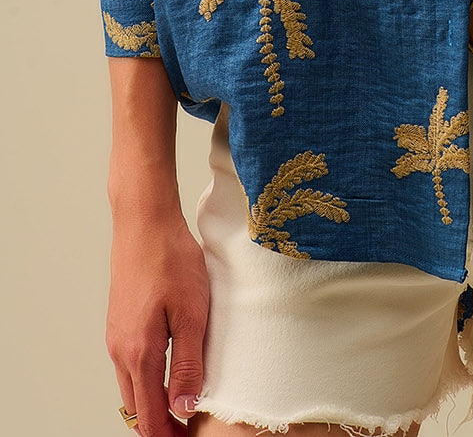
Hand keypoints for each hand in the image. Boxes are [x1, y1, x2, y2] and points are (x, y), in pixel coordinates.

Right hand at [107, 207, 209, 435]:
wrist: (144, 222)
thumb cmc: (171, 260)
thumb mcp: (191, 313)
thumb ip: (188, 364)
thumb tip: (184, 409)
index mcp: (139, 353)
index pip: (149, 415)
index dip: (169, 435)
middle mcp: (120, 350)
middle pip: (137, 407)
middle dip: (160, 424)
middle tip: (189, 428)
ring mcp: (117, 337)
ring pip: (132, 387)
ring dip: (153, 402)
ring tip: (183, 405)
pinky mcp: (120, 323)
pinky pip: (130, 365)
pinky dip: (147, 380)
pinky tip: (168, 373)